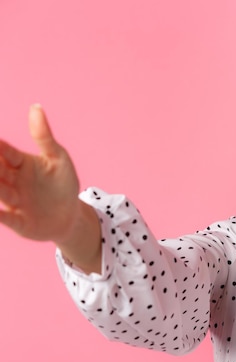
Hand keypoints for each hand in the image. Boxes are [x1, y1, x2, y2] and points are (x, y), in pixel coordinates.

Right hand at [0, 105, 81, 242]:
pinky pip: (5, 218)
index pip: (4, 151)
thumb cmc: (62, 184)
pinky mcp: (18, 221)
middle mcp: (11, 181)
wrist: (69, 216)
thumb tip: (35, 107)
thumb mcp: (58, 158)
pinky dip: (0, 215)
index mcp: (19, 163)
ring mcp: (13, 202)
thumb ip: (44, 136)